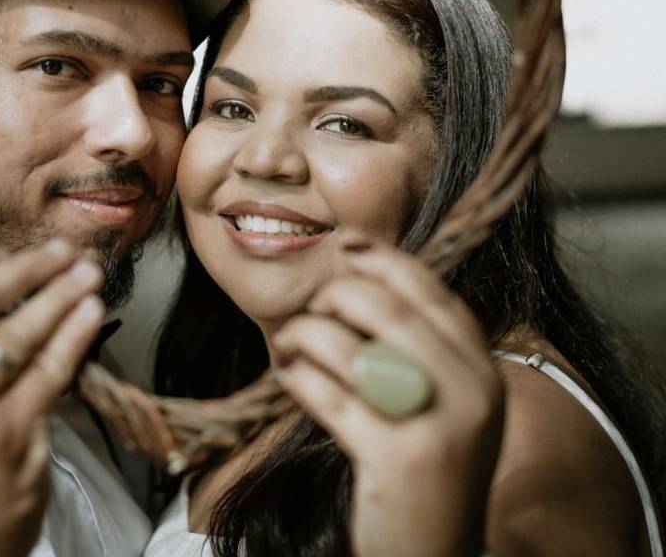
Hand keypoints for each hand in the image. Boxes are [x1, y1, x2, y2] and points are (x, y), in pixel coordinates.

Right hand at [0, 240, 105, 556]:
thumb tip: (4, 271)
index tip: (1, 247)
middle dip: (27, 267)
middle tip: (63, 252)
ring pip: (17, 332)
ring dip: (59, 294)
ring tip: (88, 275)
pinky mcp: (6, 433)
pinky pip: (49, 371)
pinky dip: (75, 336)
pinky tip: (92, 315)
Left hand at [273, 243, 503, 556]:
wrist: (438, 551)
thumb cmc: (429, 468)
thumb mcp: (448, 404)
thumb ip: (422, 350)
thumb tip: (361, 282)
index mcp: (482, 370)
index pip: (431, 293)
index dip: (385, 261)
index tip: (347, 245)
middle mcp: (470, 393)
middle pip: (386, 310)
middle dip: (335, 298)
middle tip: (310, 311)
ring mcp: (435, 427)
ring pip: (351, 348)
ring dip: (306, 336)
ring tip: (290, 344)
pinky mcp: (396, 460)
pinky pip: (330, 398)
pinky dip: (300, 379)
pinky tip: (289, 375)